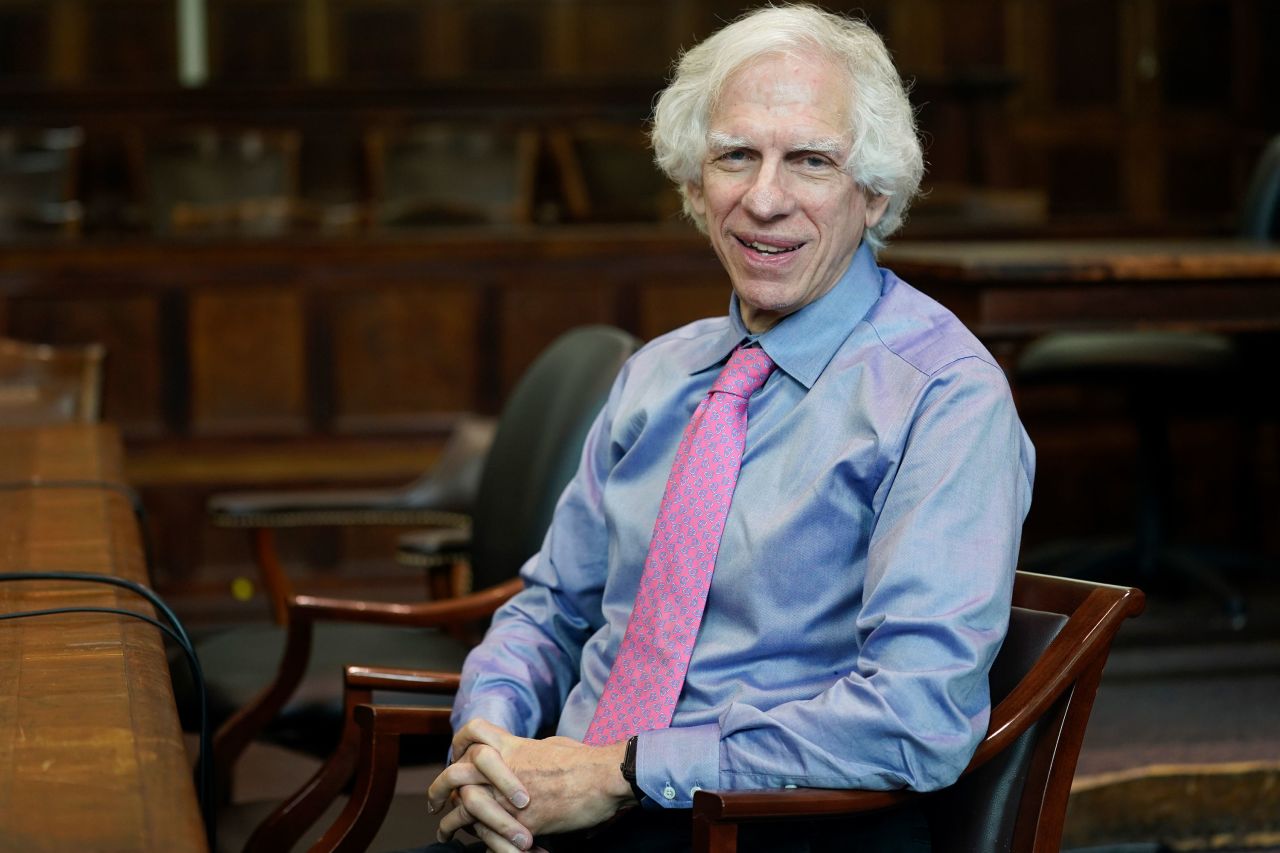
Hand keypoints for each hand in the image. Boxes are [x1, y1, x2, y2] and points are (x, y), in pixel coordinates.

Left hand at [429, 719, 633, 848]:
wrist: (605, 776)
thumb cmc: (586, 760)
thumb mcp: (554, 745)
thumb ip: (532, 750)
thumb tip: (528, 753)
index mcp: (513, 744)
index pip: (473, 734)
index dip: (458, 745)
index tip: (454, 760)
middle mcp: (503, 767)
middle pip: (456, 772)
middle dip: (438, 788)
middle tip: (433, 802)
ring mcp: (507, 794)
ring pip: (462, 806)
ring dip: (448, 821)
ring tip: (444, 831)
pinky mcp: (519, 820)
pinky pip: (484, 831)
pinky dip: (475, 838)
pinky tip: (472, 843)